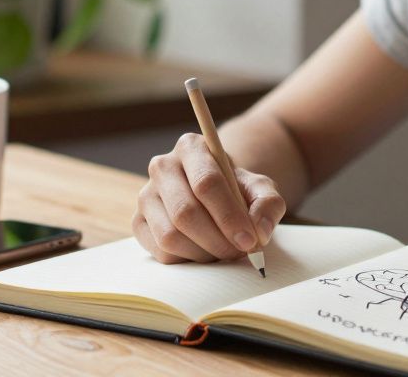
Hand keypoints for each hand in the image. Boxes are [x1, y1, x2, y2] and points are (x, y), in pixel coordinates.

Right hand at [133, 133, 286, 263]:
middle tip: (238, 252)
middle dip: (217, 240)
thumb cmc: (236, 189)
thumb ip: (268, 204)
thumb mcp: (260, 188)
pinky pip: (160, 252)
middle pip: (185, 213)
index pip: (206, 183)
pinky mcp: (138, 222)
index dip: (229, 216)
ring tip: (223, 251)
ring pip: (170, 236)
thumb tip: (260, 231)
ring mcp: (145, 195)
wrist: (213, 195)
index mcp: (191, 147)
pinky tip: (204, 251)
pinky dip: (187, 260)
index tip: (249, 240)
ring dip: (203, 253)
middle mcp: (162, 166)